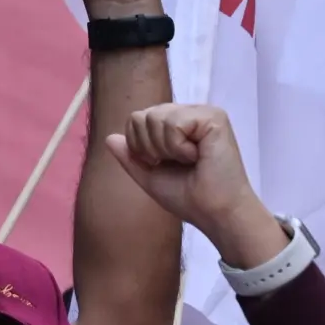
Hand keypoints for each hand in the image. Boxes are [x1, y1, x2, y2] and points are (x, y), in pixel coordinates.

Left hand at [105, 104, 283, 268]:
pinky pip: (174, 123)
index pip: (137, 119)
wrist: (214, 212)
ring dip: (166, 148)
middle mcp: (189, 113)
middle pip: (141, 116)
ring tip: (190, 160)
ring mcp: (203, 113)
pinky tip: (197, 156)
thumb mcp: (150, 176)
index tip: (162, 163)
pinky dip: (178, 147)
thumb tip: (109, 138)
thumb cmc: (189, 197)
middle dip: (150, 148)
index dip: (139, 146)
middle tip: (177, 163)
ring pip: (155, 117)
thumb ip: (130, 157)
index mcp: (176, 124)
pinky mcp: (214, 117)